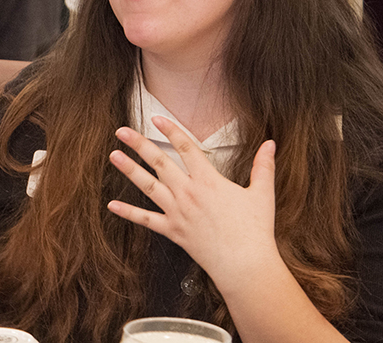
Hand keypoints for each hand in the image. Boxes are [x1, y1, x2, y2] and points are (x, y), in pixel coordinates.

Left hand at [106, 116, 280, 288]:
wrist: (245, 265)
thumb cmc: (256, 230)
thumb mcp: (262, 194)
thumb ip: (263, 166)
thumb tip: (270, 143)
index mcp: (209, 181)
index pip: (186, 147)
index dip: (170, 130)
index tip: (156, 118)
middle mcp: (189, 193)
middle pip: (159, 162)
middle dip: (139, 144)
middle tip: (121, 131)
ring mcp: (178, 212)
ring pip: (148, 186)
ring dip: (129, 170)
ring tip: (113, 155)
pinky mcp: (173, 231)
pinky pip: (146, 220)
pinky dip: (129, 212)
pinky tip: (112, 205)